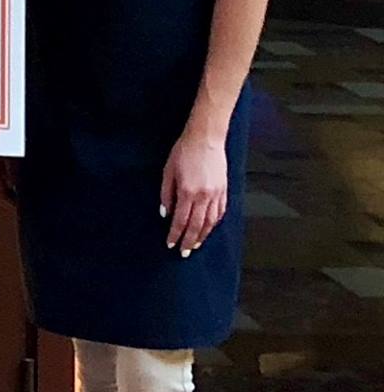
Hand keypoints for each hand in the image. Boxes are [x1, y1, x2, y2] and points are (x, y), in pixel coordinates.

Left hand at [161, 129, 227, 253]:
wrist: (206, 138)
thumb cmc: (183, 152)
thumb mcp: (168, 172)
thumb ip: (166, 195)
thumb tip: (165, 214)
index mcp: (188, 192)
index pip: (180, 221)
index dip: (175, 235)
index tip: (171, 245)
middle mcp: (204, 196)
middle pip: (197, 226)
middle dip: (189, 241)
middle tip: (183, 253)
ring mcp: (216, 194)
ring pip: (211, 222)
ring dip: (202, 236)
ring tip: (195, 245)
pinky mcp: (224, 190)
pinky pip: (220, 212)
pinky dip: (214, 224)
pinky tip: (208, 229)